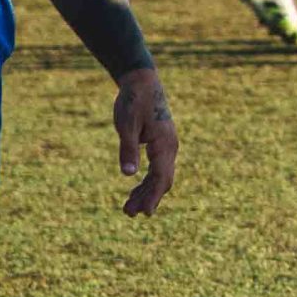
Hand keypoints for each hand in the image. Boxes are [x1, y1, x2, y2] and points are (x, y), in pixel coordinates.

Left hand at [114, 67, 177, 215]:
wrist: (142, 82)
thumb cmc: (133, 102)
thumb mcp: (126, 125)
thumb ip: (128, 149)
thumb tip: (128, 175)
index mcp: (164, 144)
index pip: (161, 177)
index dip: (153, 196)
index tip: (145, 213)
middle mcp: (170, 147)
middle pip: (163, 180)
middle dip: (148, 198)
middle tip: (130, 214)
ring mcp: (167, 146)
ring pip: (160, 176)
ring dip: (146, 192)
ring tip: (128, 209)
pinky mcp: (160, 144)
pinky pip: (157, 168)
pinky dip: (146, 182)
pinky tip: (134, 191)